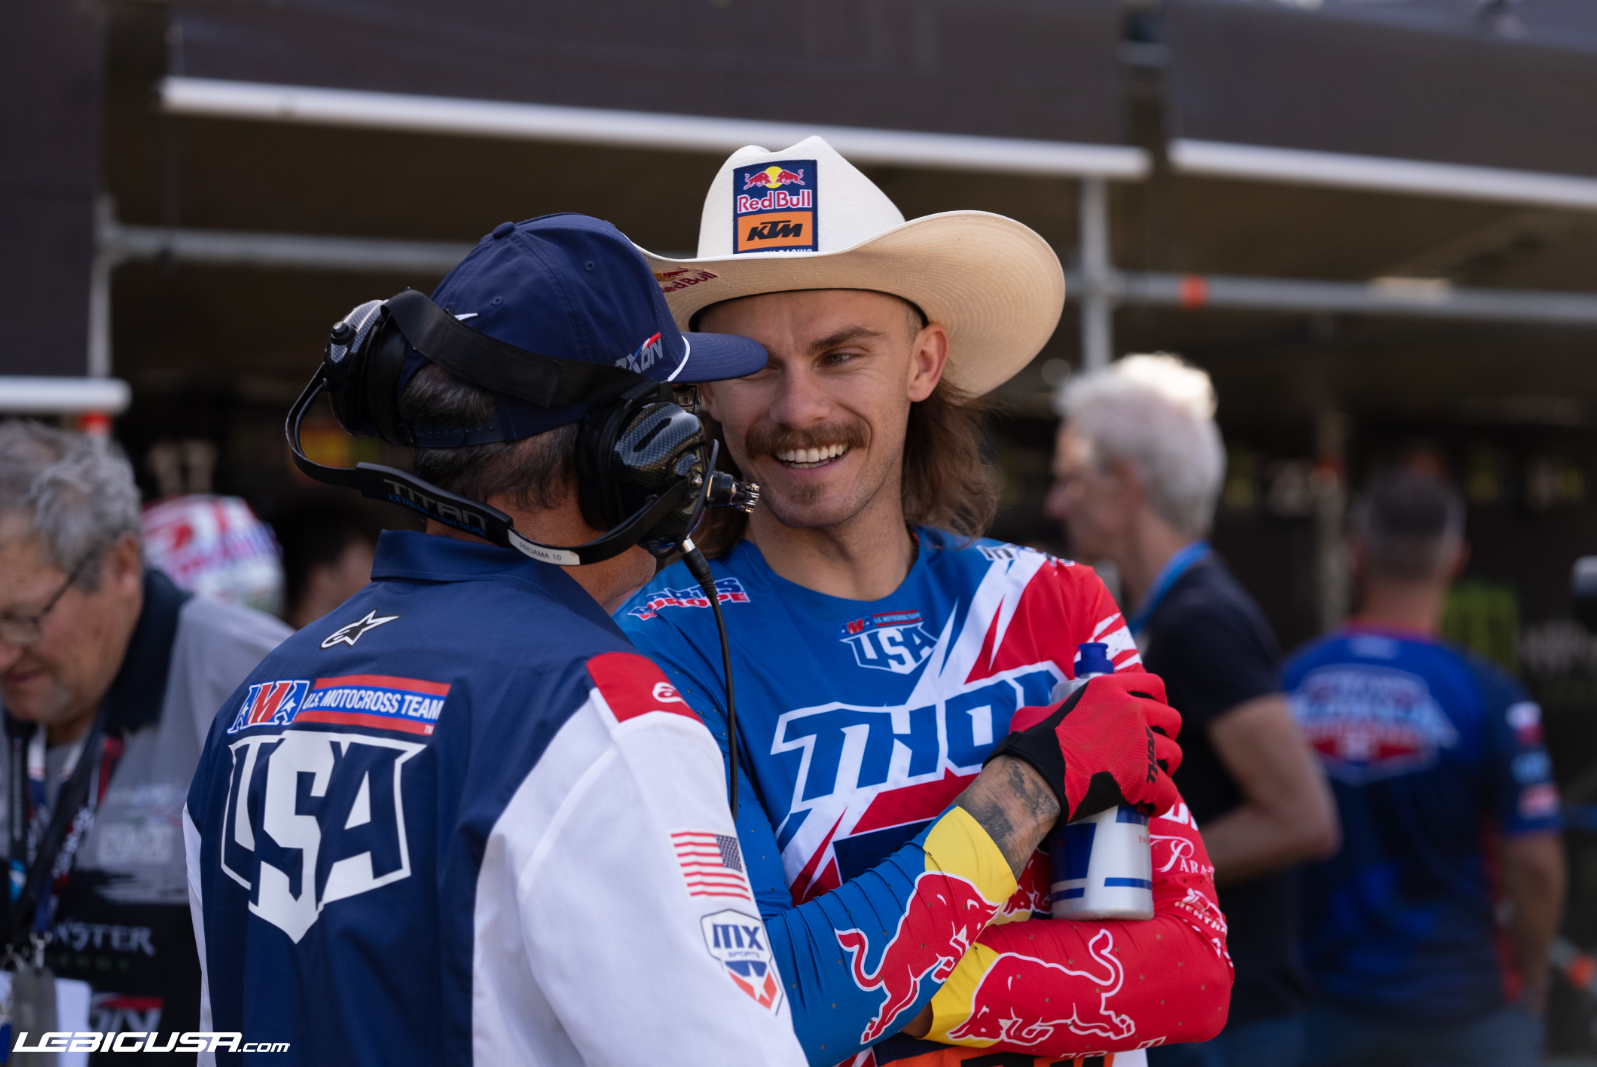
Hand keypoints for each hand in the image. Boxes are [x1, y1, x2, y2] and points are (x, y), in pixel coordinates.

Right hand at [987, 673, 1182, 824]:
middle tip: (1155, 747)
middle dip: (1167, 733)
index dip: (1159, 700)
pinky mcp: (1144, 776)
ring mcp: (1140, 742)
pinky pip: (1168, 791)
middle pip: (1171, 718)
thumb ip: (1048, 709)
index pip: (1152, 684)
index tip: (1155, 713)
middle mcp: (1131, 709)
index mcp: (1108, 688)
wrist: (1038, 776)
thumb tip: (1040, 716)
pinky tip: (1152, 806)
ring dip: (1167, 767)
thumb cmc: (1032, 744)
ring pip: (1174, 754)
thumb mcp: (1035, 713)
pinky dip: (1162, 801)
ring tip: (1156, 778)